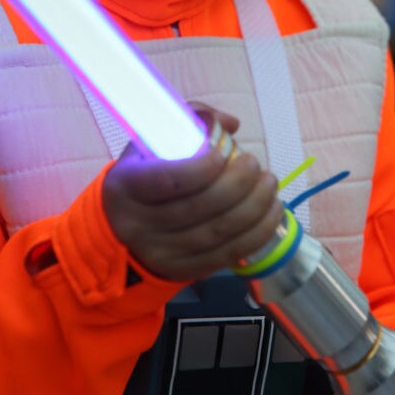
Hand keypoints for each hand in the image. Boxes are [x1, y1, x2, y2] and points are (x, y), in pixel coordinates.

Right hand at [102, 106, 280, 280]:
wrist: (122, 227)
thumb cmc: (144, 174)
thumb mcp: (151, 142)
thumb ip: (190, 122)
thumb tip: (229, 124)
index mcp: (126, 185)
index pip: (168, 180)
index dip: (202, 167)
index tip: (225, 153)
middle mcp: (138, 224)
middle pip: (197, 209)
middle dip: (237, 185)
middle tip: (255, 164)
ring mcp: (161, 253)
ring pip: (216, 234)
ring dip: (254, 207)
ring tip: (269, 183)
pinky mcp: (183, 271)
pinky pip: (227, 255)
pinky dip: (257, 233)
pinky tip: (272, 210)